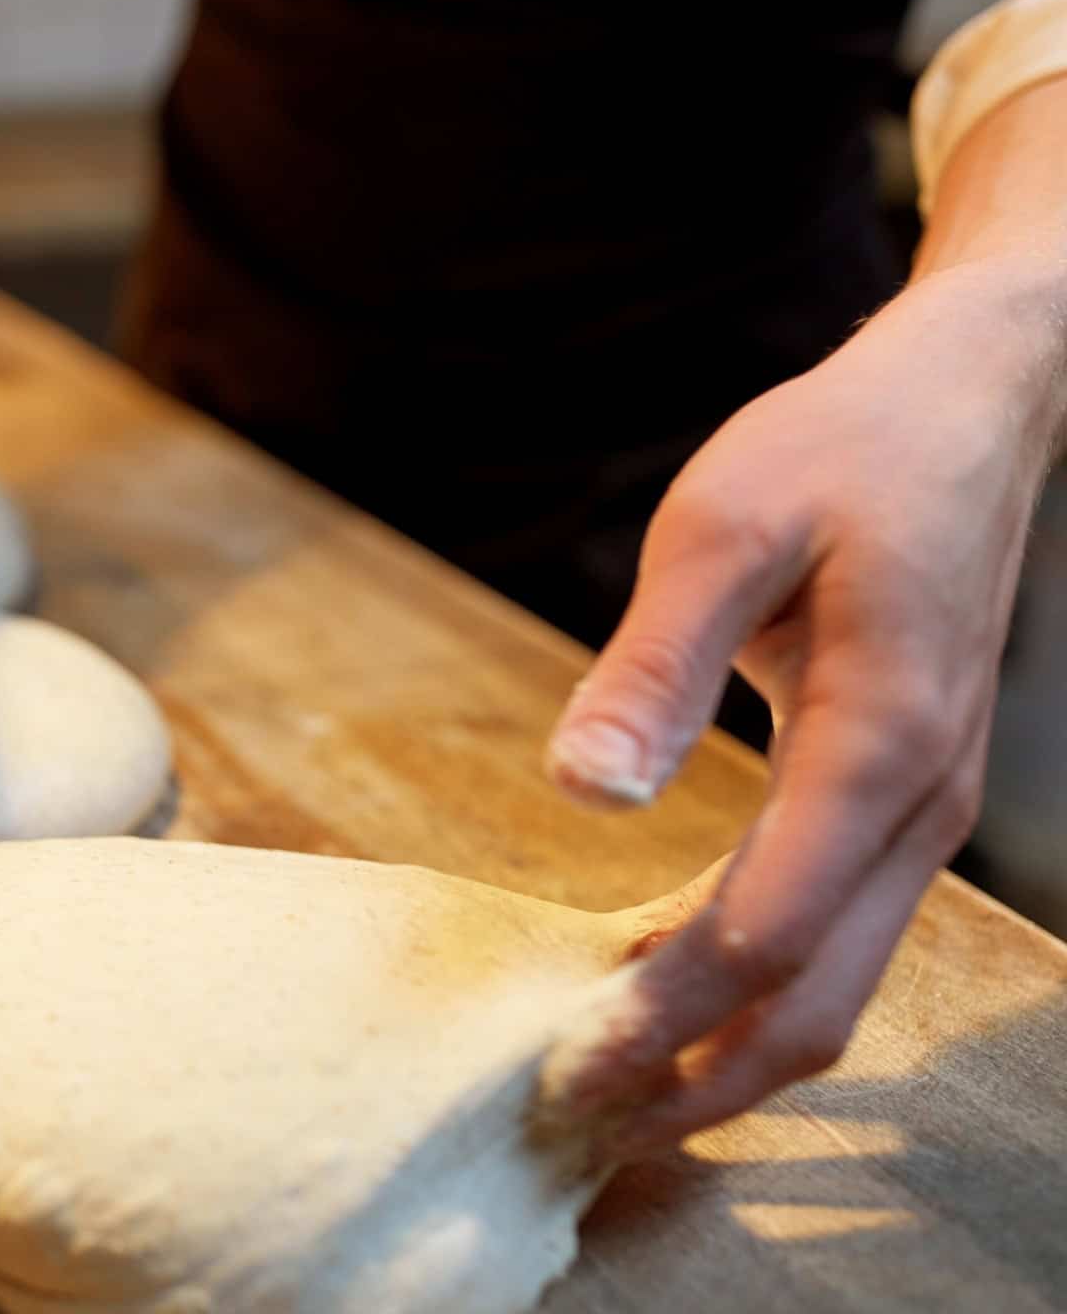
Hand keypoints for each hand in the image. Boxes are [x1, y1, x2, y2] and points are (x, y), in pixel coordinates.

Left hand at [544, 252, 1066, 1158]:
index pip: (762, 934)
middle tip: (572, 1122)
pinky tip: (664, 996)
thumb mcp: (720, 528)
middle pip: (813, 999)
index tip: (563, 1069)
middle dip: (694, 1075)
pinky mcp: (901, 799)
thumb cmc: (837, 450)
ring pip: (836, 983)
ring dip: (726, 1051)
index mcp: (875, 746)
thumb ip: (652, 667)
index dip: (662, 1017)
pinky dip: (752, 989)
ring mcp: (923, 812)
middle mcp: (918, 806)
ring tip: (610, 1093)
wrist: (966, 406)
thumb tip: (584, 790)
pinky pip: (834, 930)